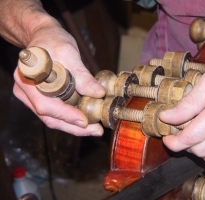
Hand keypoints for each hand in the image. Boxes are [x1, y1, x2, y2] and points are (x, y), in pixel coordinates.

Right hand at [13, 18, 105, 135]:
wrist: (42, 35)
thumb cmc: (52, 40)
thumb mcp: (68, 53)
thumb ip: (82, 75)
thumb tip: (98, 93)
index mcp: (28, 79)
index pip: (45, 105)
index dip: (65, 115)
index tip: (85, 121)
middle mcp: (25, 91)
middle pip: (48, 117)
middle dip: (73, 127)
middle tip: (95, 131)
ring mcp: (31, 96)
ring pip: (51, 118)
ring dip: (72, 126)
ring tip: (93, 129)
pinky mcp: (39, 97)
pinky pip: (53, 112)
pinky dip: (69, 118)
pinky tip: (84, 120)